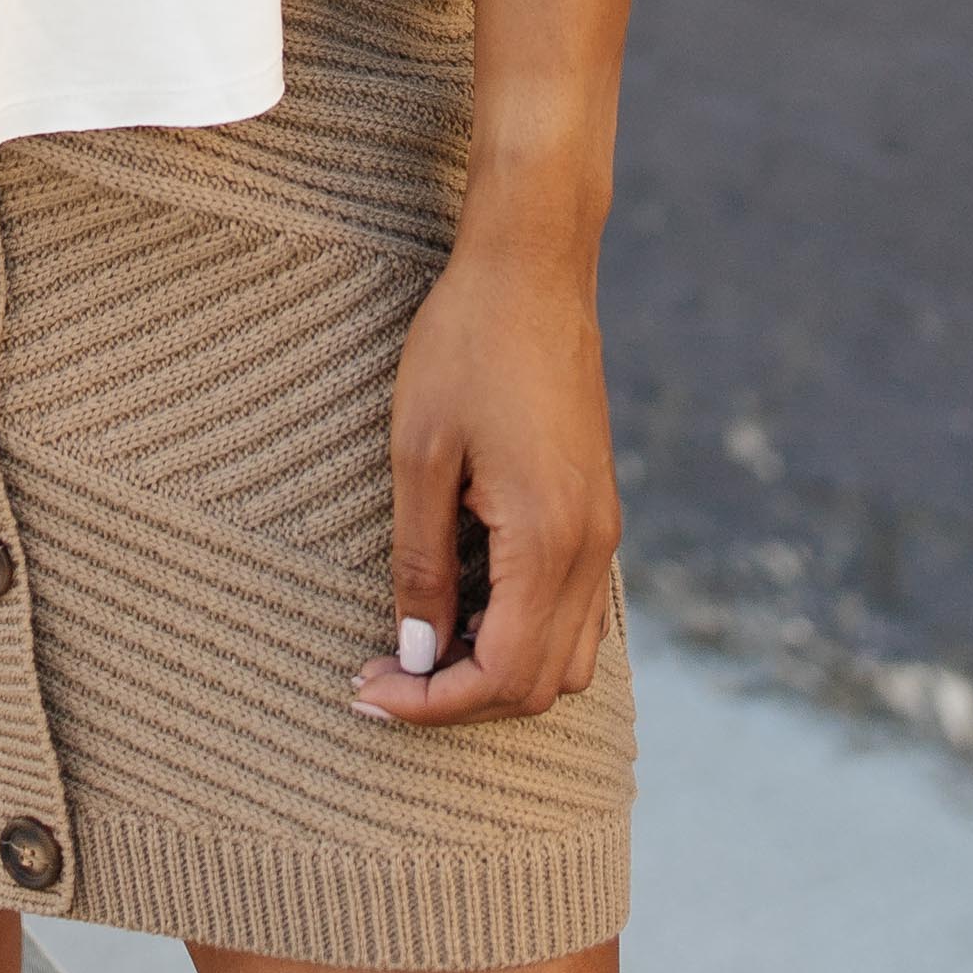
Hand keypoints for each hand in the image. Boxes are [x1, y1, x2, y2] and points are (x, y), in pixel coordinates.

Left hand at [353, 240, 619, 721]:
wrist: (533, 268)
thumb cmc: (466, 346)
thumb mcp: (420, 455)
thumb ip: (421, 562)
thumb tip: (415, 653)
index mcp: (548, 540)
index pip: (501, 676)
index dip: (433, 704)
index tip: (369, 689)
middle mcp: (591, 548)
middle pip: (540, 685)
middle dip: (459, 700)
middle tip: (382, 676)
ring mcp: (602, 531)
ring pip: (567, 658)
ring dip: (494, 674)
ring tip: (417, 647)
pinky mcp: (596, 511)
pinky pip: (573, 612)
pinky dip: (521, 635)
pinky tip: (461, 605)